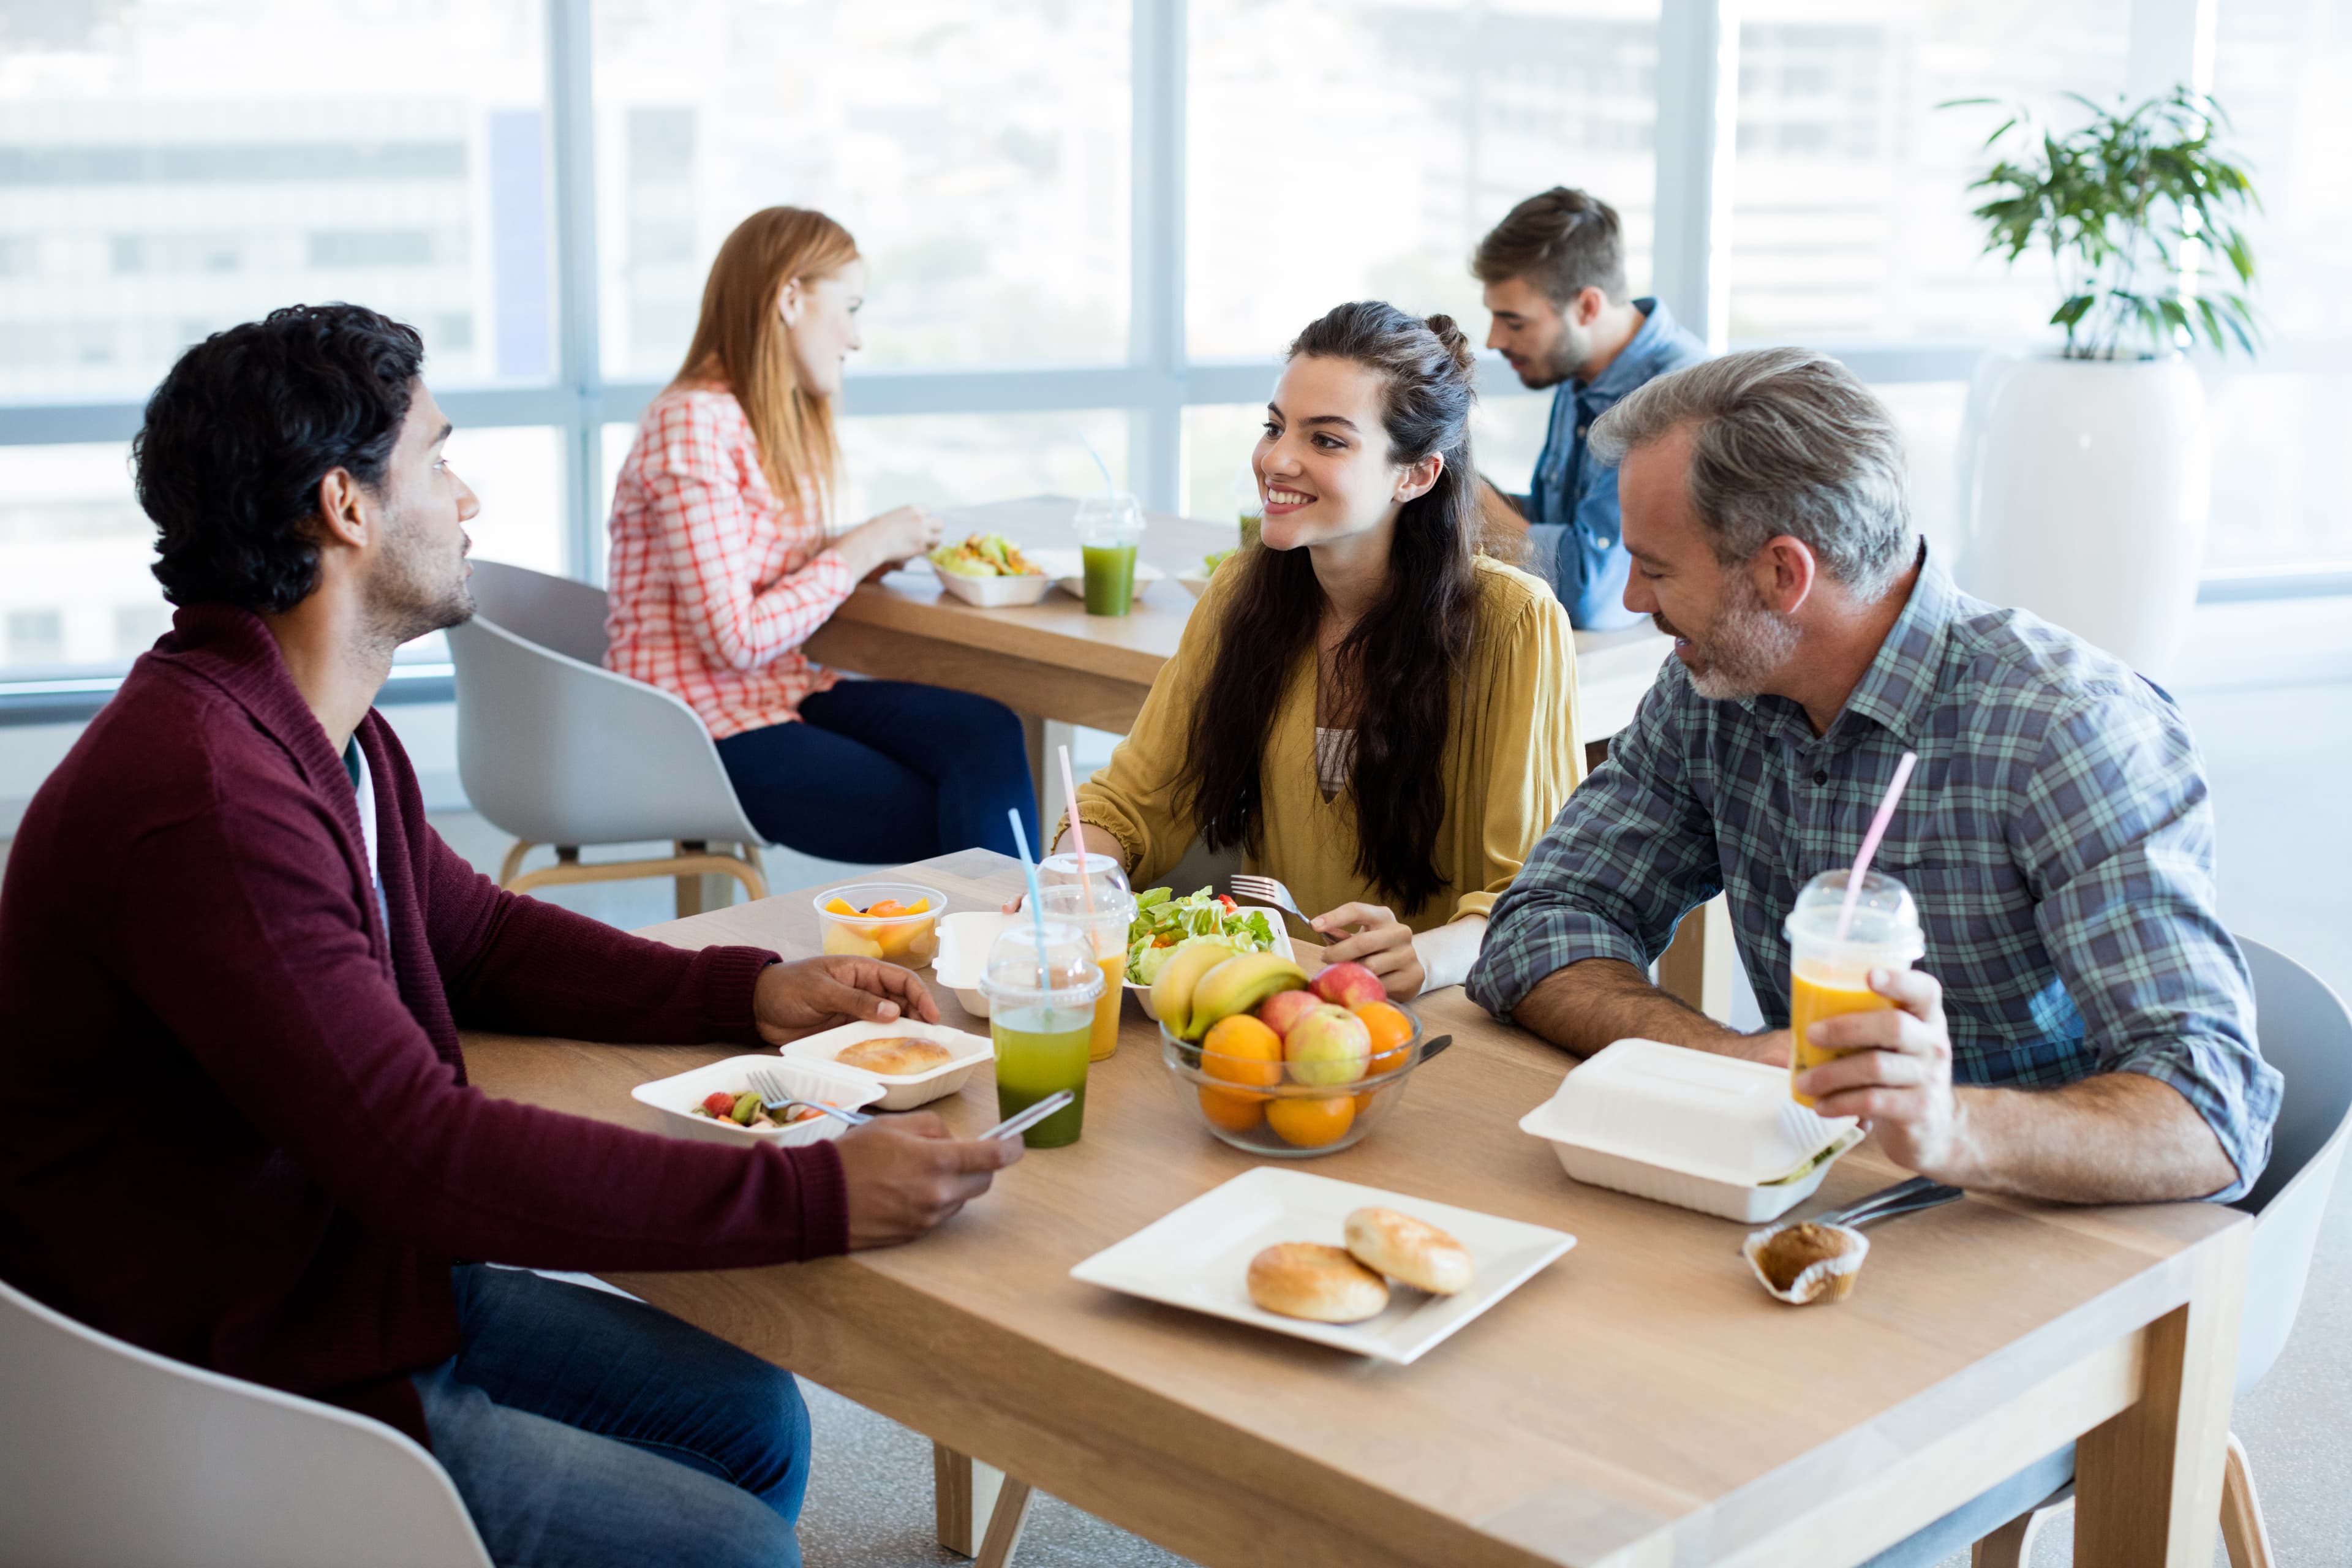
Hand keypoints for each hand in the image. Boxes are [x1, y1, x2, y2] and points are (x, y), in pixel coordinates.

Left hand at [752, 956, 939, 1045]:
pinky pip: (871, 1038)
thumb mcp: (821, 989)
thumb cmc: (787, 987)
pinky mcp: (846, 1031)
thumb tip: (893, 1011)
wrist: (756, 1006)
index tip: (932, 1017)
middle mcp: (865, 990)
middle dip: (918, 1018)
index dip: (921, 996)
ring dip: (903, 1034)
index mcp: (862, 970)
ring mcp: (857, 1012)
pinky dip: (883, 1047)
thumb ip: (856, 999)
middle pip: (902, 1003)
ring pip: (890, 1022)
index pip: (902, 979)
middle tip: (931, 1040)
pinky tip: (892, 1057)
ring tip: (917, 1051)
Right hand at [832, 1112, 1022, 1248]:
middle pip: (984, 1182)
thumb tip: (954, 1139)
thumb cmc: (852, 1156)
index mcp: (938, 1161)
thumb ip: (933, 1128)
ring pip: (962, 1199)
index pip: (993, 1157)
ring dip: (954, 1184)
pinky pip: (940, 1214)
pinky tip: (908, 1191)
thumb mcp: (893, 1125)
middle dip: (978, 1166)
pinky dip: (936, 1200)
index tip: (1016, 1142)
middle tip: (957, 1154)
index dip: (1012, 1148)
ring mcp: (928, 1218)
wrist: (817, 1199)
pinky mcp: (916, 1234)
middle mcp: (940, 1193)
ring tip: (919, 1172)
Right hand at [842, 504, 939, 576]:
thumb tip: (913, 528)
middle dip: (935, 531)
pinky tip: (912, 552)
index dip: (925, 519)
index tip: (920, 525)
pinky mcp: (920, 547)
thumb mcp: (893, 516)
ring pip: (938, 539)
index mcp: (913, 509)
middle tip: (927, 537)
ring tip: (921, 546)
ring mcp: (922, 533)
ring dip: (932, 543)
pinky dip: (923, 552)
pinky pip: (928, 551)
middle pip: (940, 524)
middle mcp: (921, 520)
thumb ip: (907, 519)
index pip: (928, 511)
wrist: (873, 540)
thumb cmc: (877, 529)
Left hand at [1309, 902, 1422, 998]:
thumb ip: (1342, 936)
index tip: (1313, 925)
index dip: (1334, 917)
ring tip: (1347, 973)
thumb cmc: (1377, 949)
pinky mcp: (1414, 975)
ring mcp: (1408, 954)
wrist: (1409, 966)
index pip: (1356, 910)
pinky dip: (1368, 987)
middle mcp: (1400, 932)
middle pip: (1362, 942)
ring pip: (1371, 967)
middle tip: (1325, 959)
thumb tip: (1321, 931)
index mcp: (1383, 916)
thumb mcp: (1362, 937)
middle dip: (1338, 953)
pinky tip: (1366, 985)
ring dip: (1353, 973)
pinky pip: (1381, 985)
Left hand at [1792, 967, 1966, 1177]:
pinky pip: (1873, 1101)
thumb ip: (1859, 1029)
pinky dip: (1840, 1103)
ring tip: (1803, 1082)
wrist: (1935, 1129)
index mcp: (1926, 1018)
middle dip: (1846, 1028)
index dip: (1899, 980)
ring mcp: (1930, 1078)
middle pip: (1893, 1026)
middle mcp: (1934, 1044)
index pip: (1924, 990)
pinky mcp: (1919, 1109)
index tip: (1868, 976)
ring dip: (1831, 1074)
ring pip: (1875, 1066)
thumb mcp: (1891, 1047)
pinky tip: (1821, 1105)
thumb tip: (1793, 1031)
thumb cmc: (1898, 1075)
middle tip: (1810, 1034)